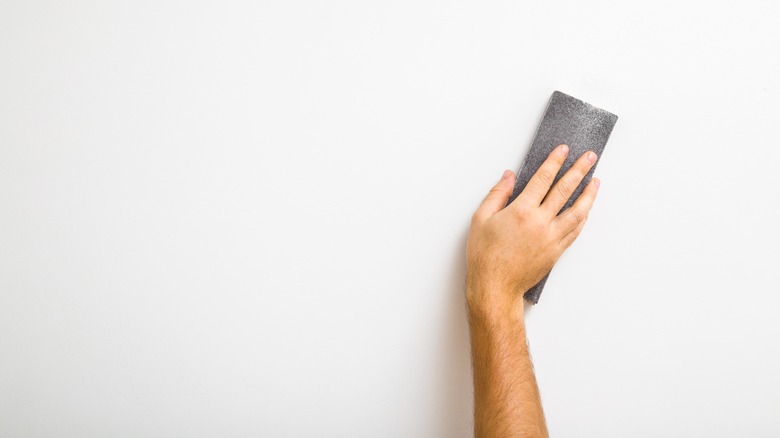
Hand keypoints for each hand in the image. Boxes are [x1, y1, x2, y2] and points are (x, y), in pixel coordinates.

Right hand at [466, 144, 599, 318]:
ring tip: (596, 181)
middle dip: (579, 171)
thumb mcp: (481, 219)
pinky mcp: (556, 251)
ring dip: (588, 194)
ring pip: (577, 211)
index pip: (543, 179)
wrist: (495, 287)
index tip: (563, 150)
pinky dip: (583, 217)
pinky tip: (587, 209)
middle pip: (565, 190)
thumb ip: (497, 194)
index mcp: (521, 211)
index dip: (554, 162)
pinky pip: (575, 230)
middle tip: (590, 157)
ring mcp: (551, 238)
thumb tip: (509, 176)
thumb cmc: (485, 256)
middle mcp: (540, 223)